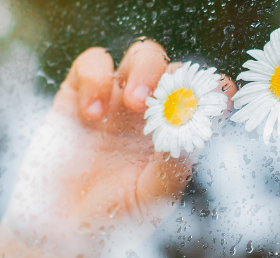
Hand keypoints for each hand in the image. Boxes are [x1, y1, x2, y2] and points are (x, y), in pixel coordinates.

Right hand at [0, 40, 234, 257]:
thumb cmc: (111, 213)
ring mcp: (115, 97)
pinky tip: (91, 115)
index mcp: (174, 131)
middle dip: (176, 76)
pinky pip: (93, 63)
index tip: (219, 97)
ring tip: (133, 103)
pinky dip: (95, 79)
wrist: (59, 225)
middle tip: (166, 99)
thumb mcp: (151, 195)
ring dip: (144, 70)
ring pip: (142, 55)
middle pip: (174, 69)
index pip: (203, 96)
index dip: (215, 89)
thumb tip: (192, 132)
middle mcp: (149, 110)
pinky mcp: (78, 92)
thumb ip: (174, 164)